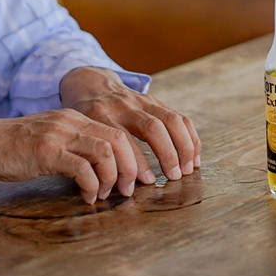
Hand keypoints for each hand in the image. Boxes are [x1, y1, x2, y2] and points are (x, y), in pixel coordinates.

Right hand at [0, 110, 141, 204]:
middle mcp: (71, 122)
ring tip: (107, 194)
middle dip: (131, 167)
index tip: (133, 179)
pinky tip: (87, 197)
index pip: (117, 132)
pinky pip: (82, 168)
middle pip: (119, 139)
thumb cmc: (12, 148)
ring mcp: (59, 135)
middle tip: (128, 190)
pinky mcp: (47, 152)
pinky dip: (92, 185)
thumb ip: (71, 149)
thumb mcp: (49, 141)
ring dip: (113, 177)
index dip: (132, 157)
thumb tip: (95, 172)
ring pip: (106, 152)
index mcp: (74, 118)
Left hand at [58, 67, 200, 184]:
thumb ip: (94, 155)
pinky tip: (193, 156)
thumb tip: (108, 189)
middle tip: (173, 177)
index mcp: (100, 116)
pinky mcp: (155, 101)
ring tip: (187, 169)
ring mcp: (142, 101)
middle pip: (151, 127)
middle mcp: (123, 106)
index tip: (142, 185)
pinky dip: (190, 137)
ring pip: (170, 120)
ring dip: (183, 146)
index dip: (134, 166)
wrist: (90, 85)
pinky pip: (178, 117)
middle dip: (167, 154)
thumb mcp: (82, 132)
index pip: (122, 141)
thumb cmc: (84, 118)